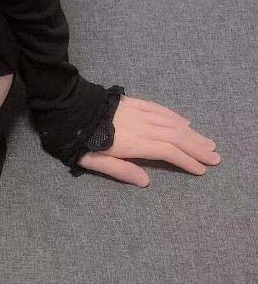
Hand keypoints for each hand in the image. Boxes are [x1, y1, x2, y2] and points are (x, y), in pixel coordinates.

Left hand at [76, 95, 220, 186]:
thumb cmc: (78, 140)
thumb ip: (120, 171)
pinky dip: (175, 116)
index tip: (201, 170)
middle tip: (215, 157)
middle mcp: (140, 126)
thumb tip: (146, 182)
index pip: (167, 152)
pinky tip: (185, 122)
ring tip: (207, 142)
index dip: (186, 161)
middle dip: (197, 147)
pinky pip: (159, 108)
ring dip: (191, 133)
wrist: (67, 108)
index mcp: (132, 143)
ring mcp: (137, 112)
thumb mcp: (93, 161)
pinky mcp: (132, 102)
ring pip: (170, 121)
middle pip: (175, 136)